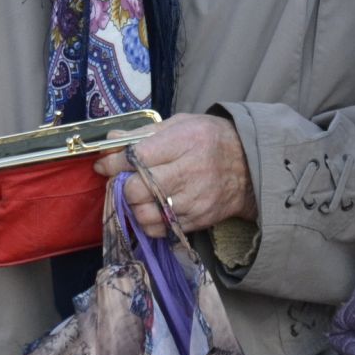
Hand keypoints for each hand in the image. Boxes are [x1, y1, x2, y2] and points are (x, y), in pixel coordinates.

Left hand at [94, 113, 255, 237]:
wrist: (249, 166)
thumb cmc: (210, 140)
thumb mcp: (181, 124)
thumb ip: (144, 133)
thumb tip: (110, 141)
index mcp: (184, 142)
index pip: (137, 157)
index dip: (113, 163)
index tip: (105, 165)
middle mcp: (189, 172)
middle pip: (137, 189)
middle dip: (122, 186)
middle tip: (123, 181)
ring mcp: (193, 200)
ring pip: (145, 214)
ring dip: (133, 207)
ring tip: (137, 196)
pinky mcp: (196, 220)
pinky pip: (160, 229)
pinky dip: (148, 222)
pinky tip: (151, 209)